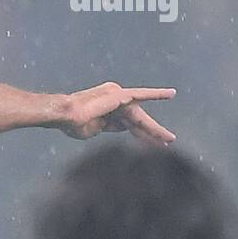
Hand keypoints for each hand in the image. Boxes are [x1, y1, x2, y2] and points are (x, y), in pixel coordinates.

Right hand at [58, 82, 175, 144]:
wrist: (66, 115)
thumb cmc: (74, 124)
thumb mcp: (95, 129)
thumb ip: (109, 127)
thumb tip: (121, 127)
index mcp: (108, 109)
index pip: (129, 124)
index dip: (141, 135)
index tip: (153, 144)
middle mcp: (115, 100)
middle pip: (138, 120)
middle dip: (152, 133)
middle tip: (168, 142)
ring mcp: (118, 96)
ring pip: (141, 116)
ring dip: (155, 128)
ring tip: (169, 138)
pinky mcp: (120, 95)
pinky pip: (142, 94)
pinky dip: (157, 94)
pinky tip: (171, 93)